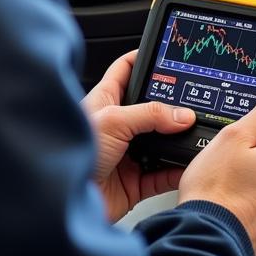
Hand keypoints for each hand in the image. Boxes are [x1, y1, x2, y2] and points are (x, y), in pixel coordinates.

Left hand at [82, 50, 196, 221]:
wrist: (61, 200)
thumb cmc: (70, 152)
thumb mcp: (112, 120)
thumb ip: (150, 114)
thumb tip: (181, 114)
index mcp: (105, 100)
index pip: (126, 70)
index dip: (143, 59)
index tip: (165, 54)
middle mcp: (117, 125)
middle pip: (151, 108)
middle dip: (171, 106)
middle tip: (192, 102)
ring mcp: (126, 153)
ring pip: (160, 142)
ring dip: (177, 141)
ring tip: (195, 134)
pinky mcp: (133, 182)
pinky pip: (162, 175)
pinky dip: (176, 171)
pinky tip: (187, 165)